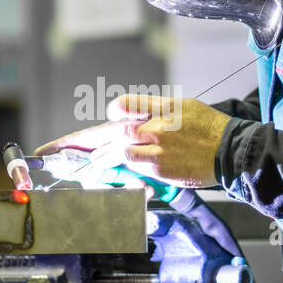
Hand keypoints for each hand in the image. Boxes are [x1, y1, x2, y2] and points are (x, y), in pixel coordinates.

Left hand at [34, 94, 231, 187]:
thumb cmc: (208, 127)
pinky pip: (133, 171)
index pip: (117, 108)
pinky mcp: (160, 169)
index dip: (96, 123)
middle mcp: (152, 126)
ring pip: (116, 154)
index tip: (69, 139)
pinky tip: (115, 175)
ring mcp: (155, 149)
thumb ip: (149, 111)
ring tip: (83, 167)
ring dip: (99, 161)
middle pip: (106, 135)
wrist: (234, 149)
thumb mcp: (179, 107)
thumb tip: (122, 117)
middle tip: (48, 154)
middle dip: (74, 147)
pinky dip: (123, 172)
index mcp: (156, 108)